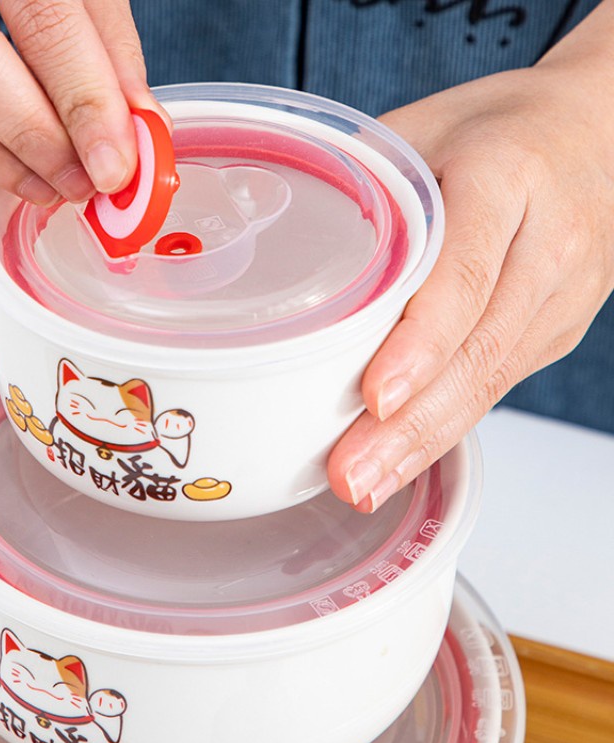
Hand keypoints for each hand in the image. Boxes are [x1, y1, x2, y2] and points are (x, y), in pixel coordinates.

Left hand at [327, 2, 613, 511]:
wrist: (598, 132)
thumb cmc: (500, 130)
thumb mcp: (426, 129)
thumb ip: (367, 188)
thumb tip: (288, 254)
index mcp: (509, 178)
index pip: (467, 273)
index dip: (422, 341)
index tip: (376, 396)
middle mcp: (548, 245)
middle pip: (479, 349)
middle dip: (410, 424)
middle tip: (351, 474)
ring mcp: (561, 296)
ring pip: (492, 380)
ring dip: (425, 441)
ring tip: (365, 485)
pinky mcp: (556, 329)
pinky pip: (498, 383)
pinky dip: (448, 426)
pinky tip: (405, 458)